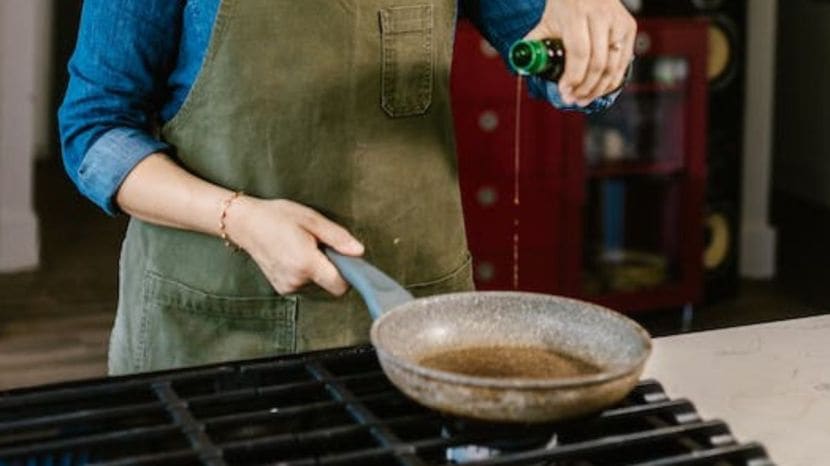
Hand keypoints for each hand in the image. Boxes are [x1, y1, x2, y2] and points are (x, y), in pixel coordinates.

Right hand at [225, 197, 362, 295]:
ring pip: (318, 284)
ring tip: (302, 248)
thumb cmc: (277, 216)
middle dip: (331, 268)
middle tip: (318, 245)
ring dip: (317, 270)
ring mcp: (287, 286)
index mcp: (306, 263)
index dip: (348, 274)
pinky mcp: (282, 288)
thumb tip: (359, 252)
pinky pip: (304, 284)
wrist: (245, 223)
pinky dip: (305, 272)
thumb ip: (337, 238)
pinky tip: (293, 255)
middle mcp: (296, 280)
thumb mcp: (311, 219)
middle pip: (330, 284)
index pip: (340, 286)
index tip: (345, 259)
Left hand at [525, 0, 635, 105]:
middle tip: (573, 100)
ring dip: (598, 89)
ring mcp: (618, 22)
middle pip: (597, 63)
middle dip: (585, 88)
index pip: (579, 52)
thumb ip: (534, 43)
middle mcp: (601, 16)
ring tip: (584, 99)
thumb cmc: (564, 6)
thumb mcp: (546, 22)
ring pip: (613, 66)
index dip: (573, 77)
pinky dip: (612, 81)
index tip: (564, 92)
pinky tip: (599, 90)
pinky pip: (623, 62)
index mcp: (577, 13)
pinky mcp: (629, 28)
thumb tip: (524, 67)